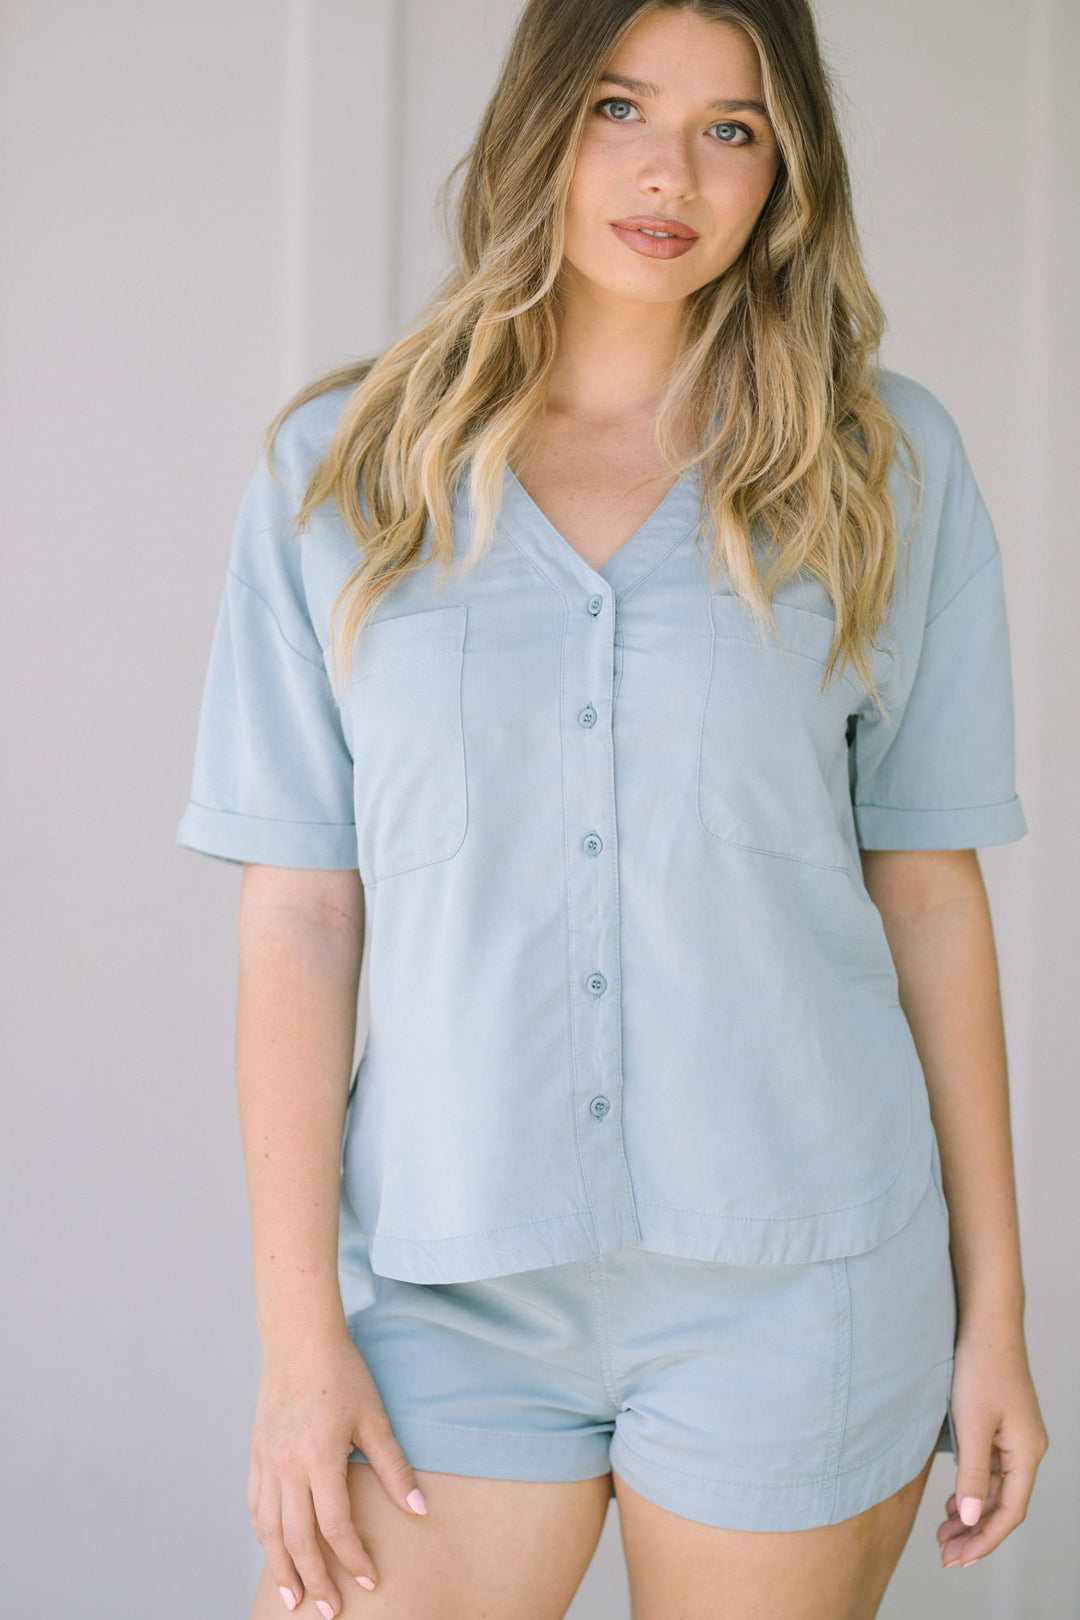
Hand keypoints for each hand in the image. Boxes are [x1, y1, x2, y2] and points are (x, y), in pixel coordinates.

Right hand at [248, 1327, 428, 1613]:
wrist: (299, 1339)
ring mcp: (266, 1460)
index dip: (353, 1557)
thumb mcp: (374, 1418)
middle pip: (297, 1538)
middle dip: (315, 1579)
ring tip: (294, 1597)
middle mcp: (286, 1465)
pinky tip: (274, 1551)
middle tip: (329, 1612)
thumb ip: (394, 1468)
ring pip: (270, 1529)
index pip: (335, 1524)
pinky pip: (256, 1506)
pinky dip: (265, 1535)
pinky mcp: (256, 1454)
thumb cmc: (343, 1373)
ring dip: (282, 1567)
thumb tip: (419, 1510)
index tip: (370, 1580)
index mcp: (318, 1456)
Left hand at [937, 1319, 1048, 1570]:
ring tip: (944, 1535)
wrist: (985, 1322)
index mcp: (1028, 1453)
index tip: (959, 1561)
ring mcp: (1016, 1437)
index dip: (985, 1540)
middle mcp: (1028, 1449)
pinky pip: (991, 1470)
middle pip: (1005, 1504)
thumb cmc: (980, 1367)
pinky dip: (973, 1489)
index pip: (1010, 1512)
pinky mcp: (1002, 1425)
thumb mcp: (971, 1424)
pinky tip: (954, 1502)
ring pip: (997, 1489)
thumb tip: (973, 1521)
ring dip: (972, 1513)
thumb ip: (973, 1475)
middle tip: (945, 1555)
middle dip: (976, 1533)